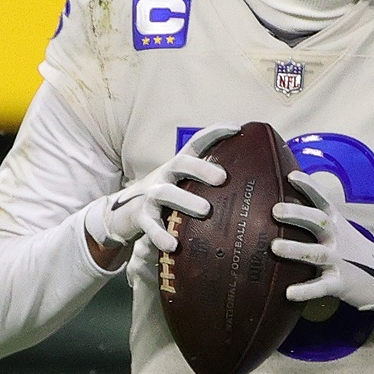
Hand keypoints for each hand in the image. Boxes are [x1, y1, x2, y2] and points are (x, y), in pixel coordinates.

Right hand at [84, 124, 239, 252]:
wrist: (123, 214)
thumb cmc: (166, 200)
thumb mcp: (184, 185)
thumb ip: (208, 184)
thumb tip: (251, 190)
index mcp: (179, 166)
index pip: (196, 143)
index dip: (215, 133)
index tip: (236, 128)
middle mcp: (165, 175)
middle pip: (181, 163)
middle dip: (201, 167)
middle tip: (222, 178)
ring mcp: (150, 195)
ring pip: (166, 193)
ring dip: (185, 200)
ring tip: (205, 209)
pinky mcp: (140, 216)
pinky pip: (150, 224)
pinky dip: (160, 234)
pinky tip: (173, 245)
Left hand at [271, 171, 373, 313]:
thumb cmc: (350, 250)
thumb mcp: (338, 230)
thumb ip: (315, 219)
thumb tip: (280, 204)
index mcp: (335, 222)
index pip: (322, 199)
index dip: (308, 187)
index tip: (291, 176)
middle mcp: (337, 238)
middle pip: (318, 221)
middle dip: (298, 214)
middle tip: (275, 210)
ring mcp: (339, 260)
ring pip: (316, 253)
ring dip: (296, 249)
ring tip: (275, 247)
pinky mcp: (340, 283)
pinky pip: (321, 287)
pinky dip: (305, 290)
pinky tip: (288, 293)